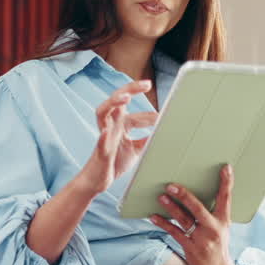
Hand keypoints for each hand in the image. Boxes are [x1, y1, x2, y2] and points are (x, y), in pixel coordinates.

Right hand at [72, 80, 158, 195]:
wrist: (99, 180)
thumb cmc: (115, 162)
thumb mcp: (136, 149)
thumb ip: (147, 139)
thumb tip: (164, 132)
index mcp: (120, 125)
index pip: (136, 114)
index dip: (151, 115)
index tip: (166, 116)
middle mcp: (111, 126)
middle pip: (117, 101)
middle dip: (130, 90)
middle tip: (146, 84)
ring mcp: (104, 136)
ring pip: (103, 113)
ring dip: (113, 103)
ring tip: (125, 97)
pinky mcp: (101, 152)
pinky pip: (100, 142)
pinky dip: (103, 137)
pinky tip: (106, 132)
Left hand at [149, 164, 242, 264]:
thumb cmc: (217, 242)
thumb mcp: (222, 227)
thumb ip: (213, 212)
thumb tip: (194, 193)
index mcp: (224, 220)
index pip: (226, 198)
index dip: (226, 182)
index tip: (226, 167)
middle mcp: (213, 228)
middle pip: (198, 208)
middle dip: (185, 196)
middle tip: (171, 185)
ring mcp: (201, 239)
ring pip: (184, 220)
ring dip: (171, 208)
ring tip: (161, 197)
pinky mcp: (190, 247)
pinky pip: (174, 232)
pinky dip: (163, 224)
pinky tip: (154, 216)